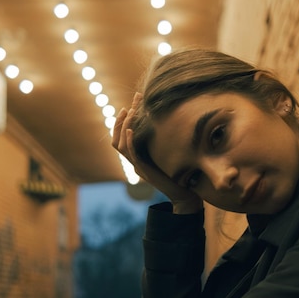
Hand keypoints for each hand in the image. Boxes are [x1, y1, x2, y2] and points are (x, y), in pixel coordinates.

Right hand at [112, 93, 202, 213]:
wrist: (182, 192)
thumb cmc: (176, 173)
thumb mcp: (164, 154)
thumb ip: (159, 144)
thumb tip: (162, 124)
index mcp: (136, 158)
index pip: (120, 138)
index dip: (121, 122)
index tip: (130, 106)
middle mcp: (133, 162)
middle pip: (117, 140)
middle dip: (121, 120)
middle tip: (130, 104)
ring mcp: (137, 167)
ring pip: (120, 146)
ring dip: (124, 127)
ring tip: (130, 112)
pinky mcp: (144, 170)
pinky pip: (132, 155)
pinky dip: (129, 141)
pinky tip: (132, 130)